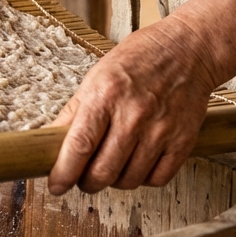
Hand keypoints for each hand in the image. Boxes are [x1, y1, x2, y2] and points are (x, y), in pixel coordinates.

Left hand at [46, 16, 218, 193]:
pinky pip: (157, 179)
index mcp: (105, 96)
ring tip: (113, 165)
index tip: (56, 185)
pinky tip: (138, 163)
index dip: (64, 173)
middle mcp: (133, 115)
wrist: (187, 50)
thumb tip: (48, 141)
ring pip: (129, 180)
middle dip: (87, 183)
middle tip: (84, 178)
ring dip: (115, 181)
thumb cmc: (137, 61)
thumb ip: (73, 113)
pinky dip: (144, 179)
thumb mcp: (95, 77)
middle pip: (103, 172)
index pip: (79, 146)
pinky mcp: (183, 140)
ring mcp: (161, 129)